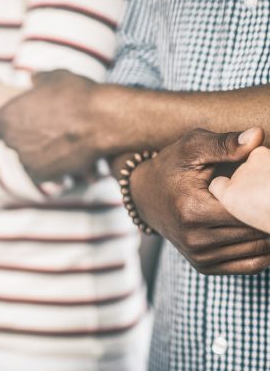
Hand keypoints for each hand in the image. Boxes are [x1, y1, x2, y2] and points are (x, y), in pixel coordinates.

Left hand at [0, 70, 119, 181]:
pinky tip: (63, 156)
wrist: (101, 121)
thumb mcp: (56, 77)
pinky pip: (40, 173)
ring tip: (59, 141)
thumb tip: (34, 79)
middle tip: (45, 128)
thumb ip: (40, 79)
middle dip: (23, 137)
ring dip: (36, 153)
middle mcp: (12, 140)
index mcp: (6, 116)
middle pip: (10, 143)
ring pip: (26, 158)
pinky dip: (48, 168)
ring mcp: (27, 160)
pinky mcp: (44, 174)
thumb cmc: (77, 94)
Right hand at [130, 127, 269, 274]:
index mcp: (193, 210)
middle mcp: (194, 238)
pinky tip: (263, 231)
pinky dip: (263, 252)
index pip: (249, 212)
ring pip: (256, 251)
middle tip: (269, 200)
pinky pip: (248, 265)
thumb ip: (225, 143)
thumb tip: (257, 136)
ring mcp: (198, 255)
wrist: (144, 195)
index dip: (266, 199)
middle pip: (255, 233)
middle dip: (268, 215)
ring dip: (268, 233)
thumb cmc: (171, 167)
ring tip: (267, 212)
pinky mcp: (203, 265)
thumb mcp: (192, 147)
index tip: (269, 187)